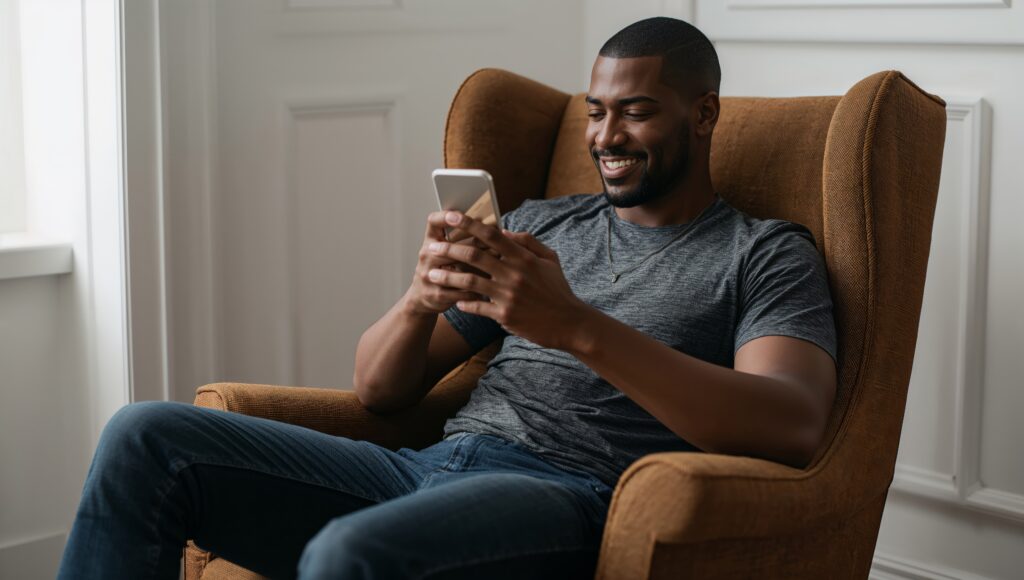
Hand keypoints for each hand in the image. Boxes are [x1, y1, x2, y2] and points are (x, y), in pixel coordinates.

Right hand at [405, 211, 493, 315]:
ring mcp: (429, 275)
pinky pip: (461, 290)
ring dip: (478, 270)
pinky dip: (476, 290)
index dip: (445, 216)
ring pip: (457, 271)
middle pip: (451, 247)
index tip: (460, 215)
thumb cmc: (441, 270)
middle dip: (475, 246)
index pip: (433, 222)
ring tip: (495, 269)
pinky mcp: (436, 294)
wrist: (421, 297)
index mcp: (430, 241)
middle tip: (496, 247)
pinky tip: (488, 289)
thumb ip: (464, 240)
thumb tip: (493, 228)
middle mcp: (426, 256)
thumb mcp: (446, 252)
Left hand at [424, 210, 589, 350]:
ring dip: (448, 276)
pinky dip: (464, 302)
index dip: (469, 223)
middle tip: (430, 248)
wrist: (570, 324)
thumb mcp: (550, 259)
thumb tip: (505, 231)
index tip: (451, 216)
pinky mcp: (505, 316)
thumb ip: (528, 242)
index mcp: (524, 258)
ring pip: (470, 281)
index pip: (492, 235)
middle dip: (449, 249)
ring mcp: (508, 295)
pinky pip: (477, 307)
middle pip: (474, 255)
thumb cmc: (558, 290)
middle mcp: (514, 274)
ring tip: (431, 274)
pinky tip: (455, 300)